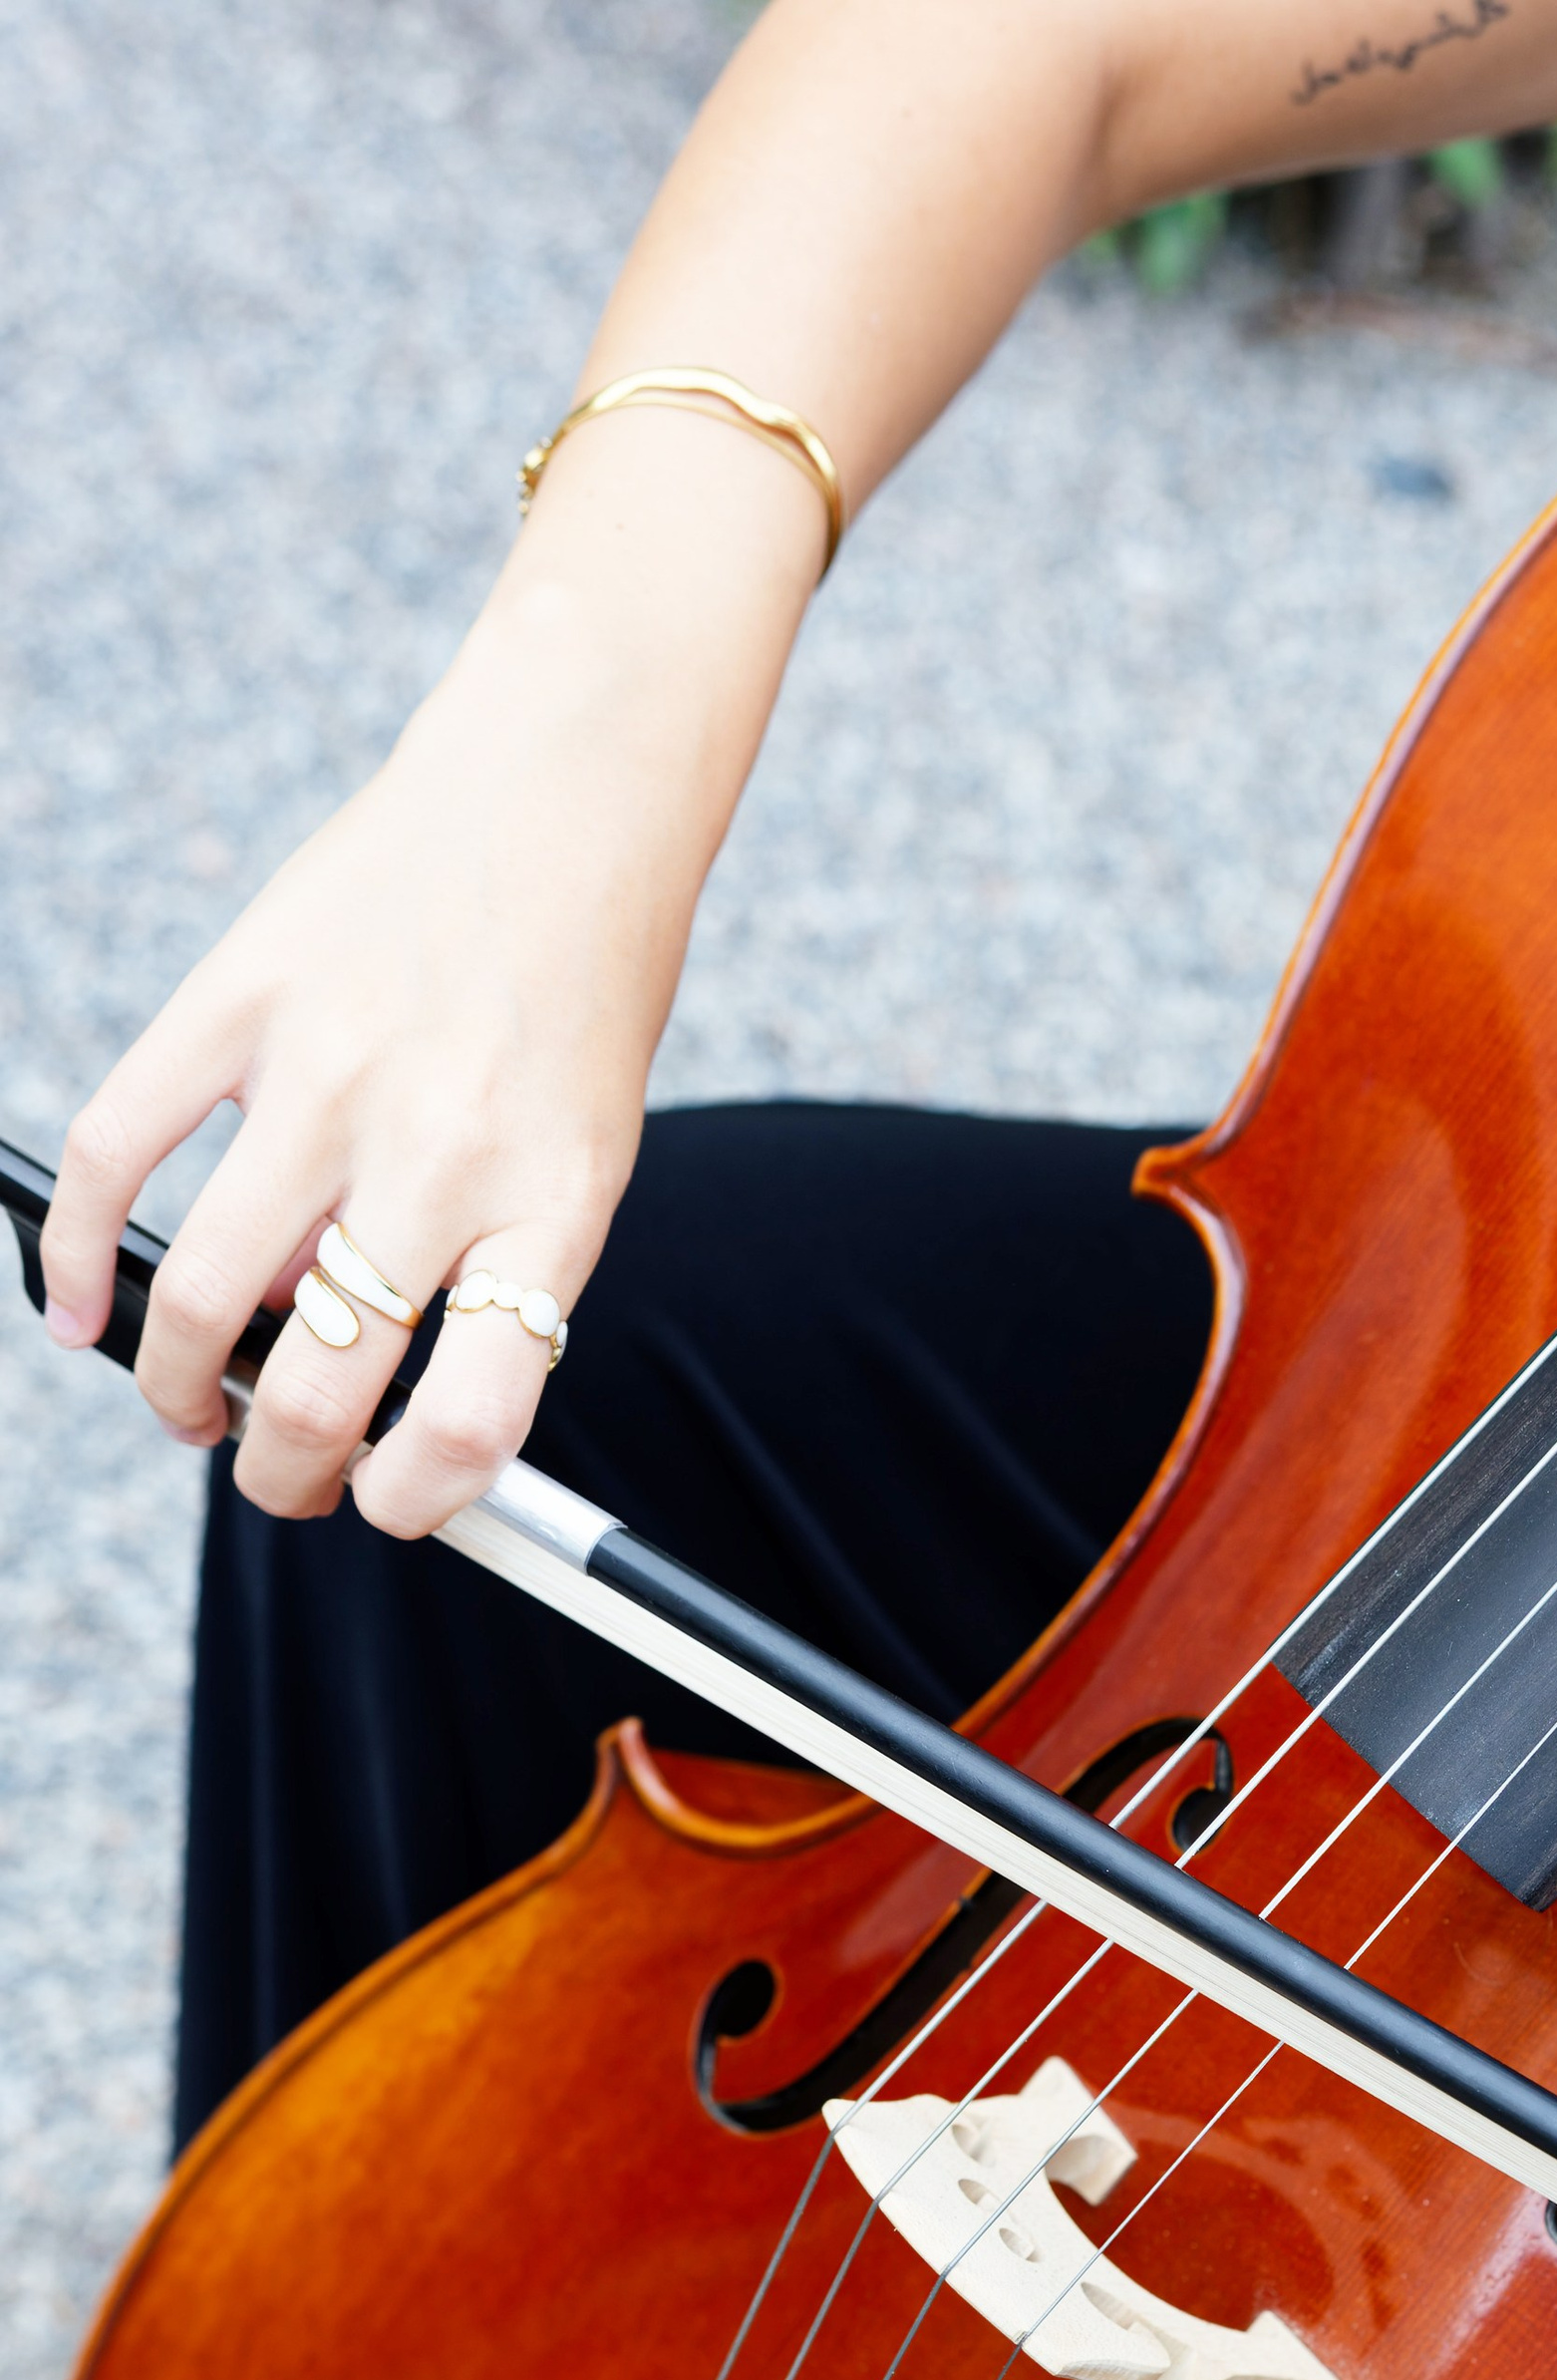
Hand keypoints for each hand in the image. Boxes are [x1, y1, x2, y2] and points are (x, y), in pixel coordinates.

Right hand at [36, 588, 709, 1536]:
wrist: (567, 796)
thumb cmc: (579, 995)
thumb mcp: (576, 1154)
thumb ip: (473, 1264)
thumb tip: (341, 1377)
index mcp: (550, 1206)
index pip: (470, 1419)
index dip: (416, 1501)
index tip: (385, 1503)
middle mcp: (442, 1150)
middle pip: (319, 1387)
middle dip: (280, 1472)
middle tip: (272, 1471)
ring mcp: (330, 1073)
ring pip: (206, 1297)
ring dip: (178, 1388)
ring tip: (189, 1405)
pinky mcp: (241, 996)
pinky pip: (115, 1153)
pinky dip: (74, 1254)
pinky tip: (77, 1306)